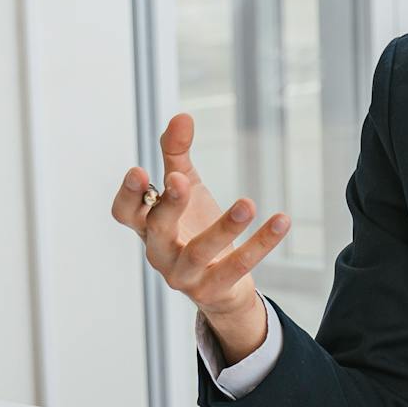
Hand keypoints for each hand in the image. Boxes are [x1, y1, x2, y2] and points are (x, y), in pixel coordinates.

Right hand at [110, 113, 290, 352]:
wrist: (222, 286)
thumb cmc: (194, 228)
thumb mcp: (187, 189)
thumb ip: (177, 155)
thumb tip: (181, 117)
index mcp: (148, 227)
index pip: (125, 213)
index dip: (129, 194)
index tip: (139, 171)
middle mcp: (160, 253)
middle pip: (157, 229)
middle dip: (168, 205)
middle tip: (181, 181)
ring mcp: (184, 276)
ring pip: (199, 251)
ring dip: (224, 227)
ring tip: (247, 203)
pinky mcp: (213, 290)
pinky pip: (238, 266)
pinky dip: (261, 244)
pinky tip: (281, 221)